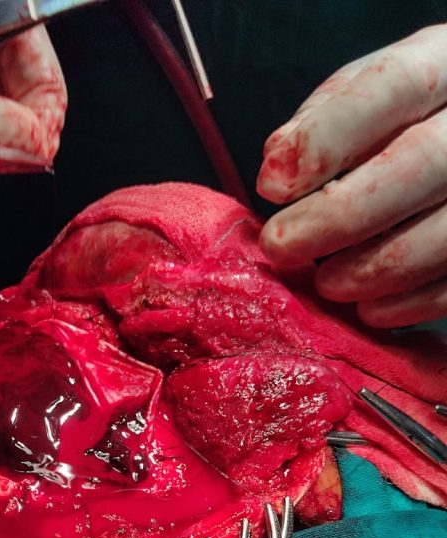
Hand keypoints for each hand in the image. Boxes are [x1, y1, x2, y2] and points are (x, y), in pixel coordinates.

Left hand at [257, 25, 446, 327]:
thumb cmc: (402, 120)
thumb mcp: (364, 95)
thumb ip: (322, 119)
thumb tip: (277, 163)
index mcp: (445, 63)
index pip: (395, 84)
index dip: (328, 137)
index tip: (272, 185)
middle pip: (422, 160)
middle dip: (340, 214)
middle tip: (280, 246)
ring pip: (446, 231)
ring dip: (374, 267)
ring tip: (327, 284)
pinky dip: (410, 303)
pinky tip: (369, 308)